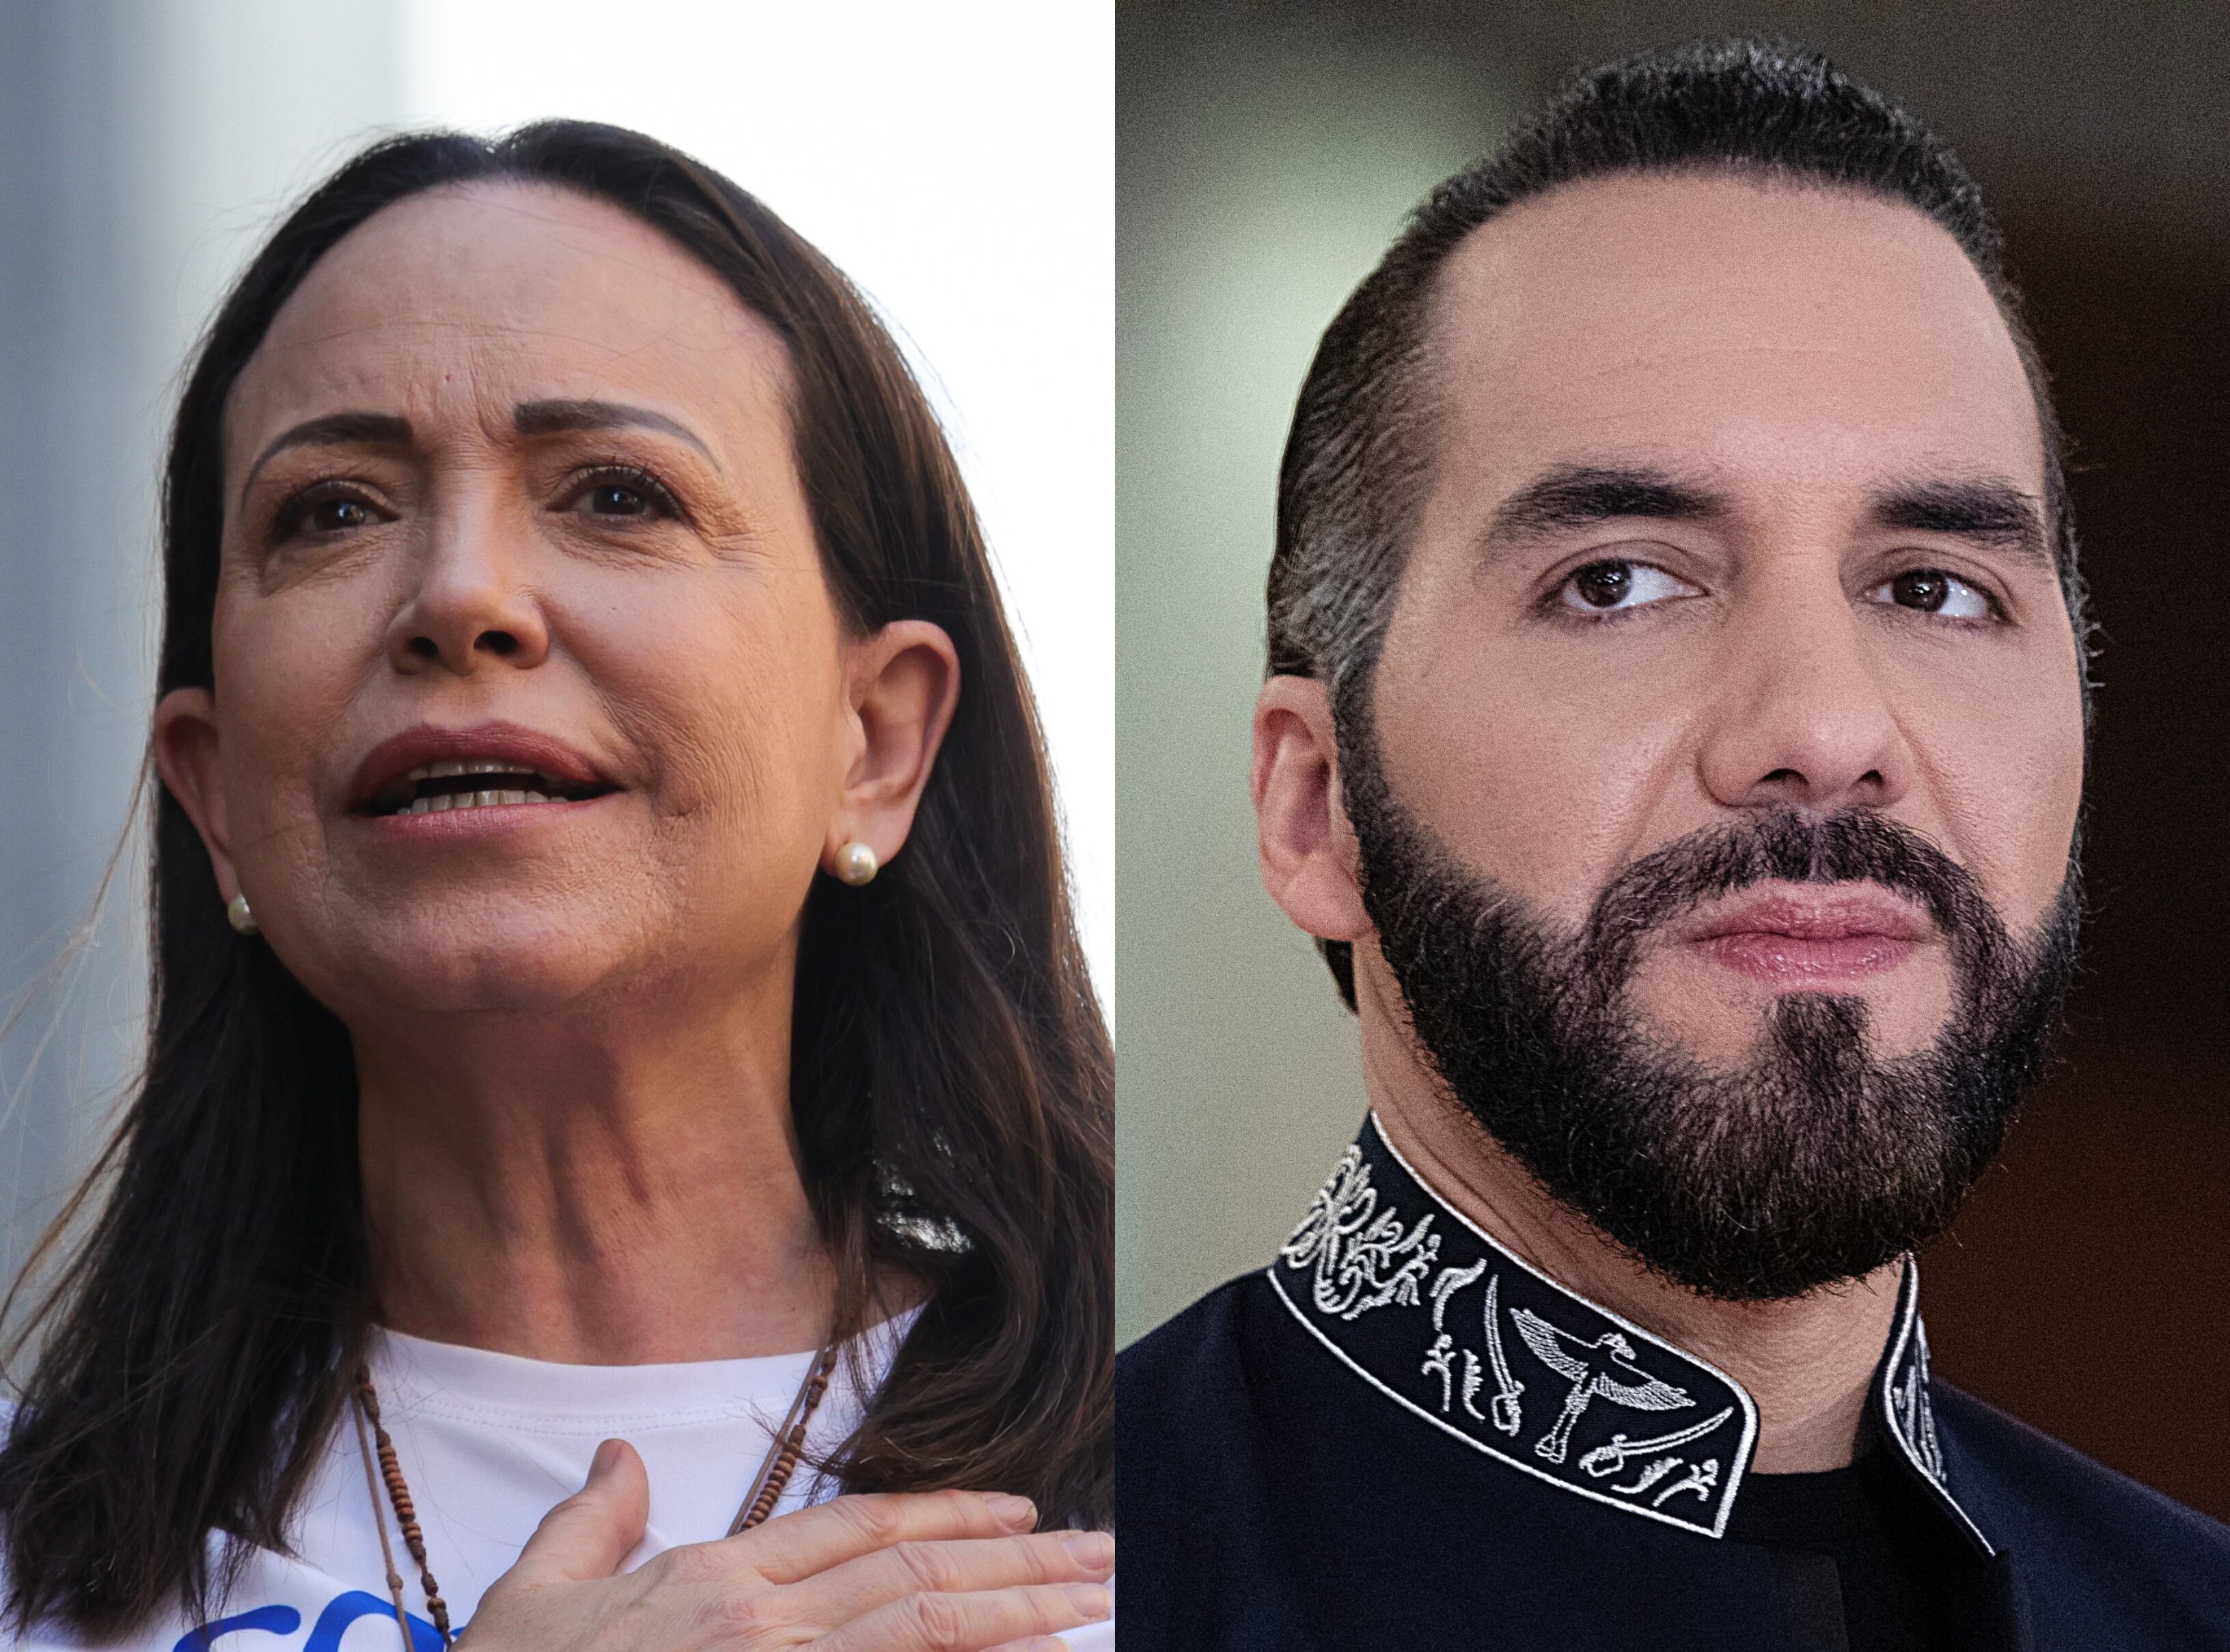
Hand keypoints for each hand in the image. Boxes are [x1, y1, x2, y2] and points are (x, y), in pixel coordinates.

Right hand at [459, 1438, 1114, 1651]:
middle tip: (1108, 1550)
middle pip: (918, 1580)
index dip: (945, 1514)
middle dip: (1024, 1563)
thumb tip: (621, 1451)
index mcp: (713, 1585)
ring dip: (1024, 1615)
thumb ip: (590, 1522)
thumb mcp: (529, 1599)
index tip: (1019, 1510)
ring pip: (927, 1637)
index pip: (858, 1531)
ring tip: (1101, 1597)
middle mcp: (761, 1632)